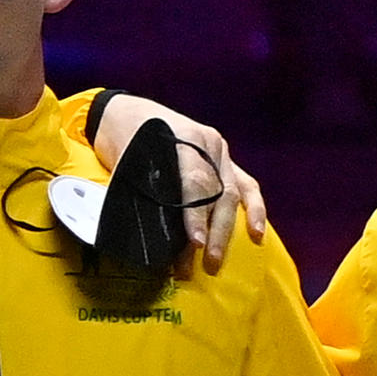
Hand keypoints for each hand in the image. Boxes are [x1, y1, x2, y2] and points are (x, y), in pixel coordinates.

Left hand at [85, 94, 267, 273]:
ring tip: (216, 261)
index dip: (195, 216)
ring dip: (227, 230)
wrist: (122, 111)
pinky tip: (257, 234)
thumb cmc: (120, 137)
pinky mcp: (224, 159)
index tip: (194, 243)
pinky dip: (253, 209)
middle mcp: (207, 143)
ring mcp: (219, 150)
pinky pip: (246, 185)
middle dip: (212, 233)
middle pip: (217, 193)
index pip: (194, 182)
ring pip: (233, 193)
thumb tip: (152, 234)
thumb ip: (143, 188)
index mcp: (182, 139)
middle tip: (204, 264)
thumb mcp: (125, 158)